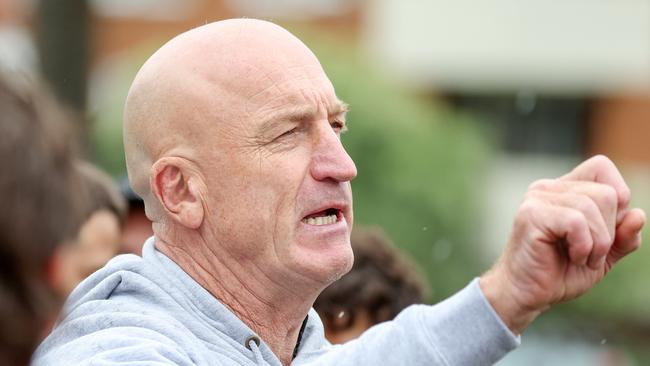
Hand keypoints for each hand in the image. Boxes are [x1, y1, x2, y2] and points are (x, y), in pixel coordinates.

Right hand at [480, 155, 644, 333]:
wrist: (526, 295)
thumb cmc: (559, 273)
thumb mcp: (603, 255)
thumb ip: (623, 237)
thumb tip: (638, 215)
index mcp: (564, 189)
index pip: (601, 167)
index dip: (617, 196)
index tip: (604, 230)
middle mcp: (548, 188)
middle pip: (606, 193)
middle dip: (609, 231)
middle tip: (590, 254)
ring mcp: (537, 199)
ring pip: (593, 207)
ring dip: (597, 244)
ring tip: (580, 259)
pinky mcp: (531, 215)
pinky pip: (576, 222)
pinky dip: (583, 246)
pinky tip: (572, 257)